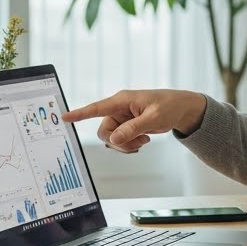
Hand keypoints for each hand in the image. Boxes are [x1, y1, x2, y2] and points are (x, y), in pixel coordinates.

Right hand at [62, 89, 206, 152]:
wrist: (182, 110)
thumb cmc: (170, 106)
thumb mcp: (153, 118)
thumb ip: (133, 129)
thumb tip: (114, 139)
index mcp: (122, 100)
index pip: (96, 108)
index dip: (80, 114)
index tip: (64, 117)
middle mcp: (119, 108)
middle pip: (104, 131)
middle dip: (119, 141)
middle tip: (138, 142)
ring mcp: (122, 118)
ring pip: (112, 138)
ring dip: (126, 144)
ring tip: (144, 139)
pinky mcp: (127, 126)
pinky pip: (119, 140)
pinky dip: (129, 145)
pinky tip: (143, 140)